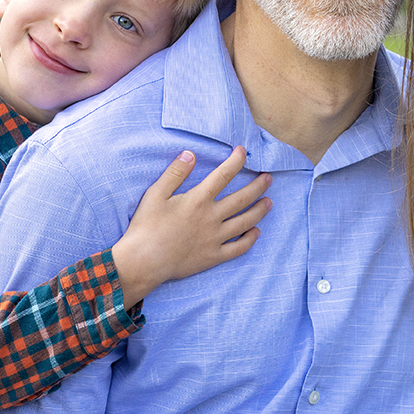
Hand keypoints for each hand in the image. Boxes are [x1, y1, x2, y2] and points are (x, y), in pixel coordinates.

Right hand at [112, 147, 271, 307]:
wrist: (144, 261)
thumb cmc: (146, 226)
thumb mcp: (155, 194)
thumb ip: (175, 173)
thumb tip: (190, 153)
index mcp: (198, 200)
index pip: (223, 175)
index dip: (236, 161)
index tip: (243, 151)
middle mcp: (212, 217)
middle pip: (242, 198)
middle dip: (258, 187)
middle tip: (269, 178)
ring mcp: (215, 238)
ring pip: (245, 222)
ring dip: (259, 211)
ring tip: (269, 202)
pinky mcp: (213, 256)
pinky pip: (238, 248)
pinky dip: (250, 240)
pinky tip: (256, 232)